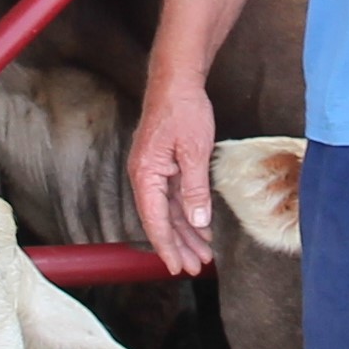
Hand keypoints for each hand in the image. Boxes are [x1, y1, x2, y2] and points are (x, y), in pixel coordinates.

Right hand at [130, 75, 220, 274]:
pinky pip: (174, 197)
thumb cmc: (182, 109)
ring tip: (203, 253)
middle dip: (179, 245)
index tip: (179, 267)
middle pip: (161, 221)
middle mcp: (144, 176)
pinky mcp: (163, 165)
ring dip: (186, 233)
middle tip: (197, 267)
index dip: (168, 247)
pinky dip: (188, 213)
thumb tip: (198, 222)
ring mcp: (153, 172)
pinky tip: (200, 227)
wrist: (176, 80)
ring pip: (169, 211)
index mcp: (146, 175)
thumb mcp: (195, 152)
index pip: (155, 221)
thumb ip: (195, 190)